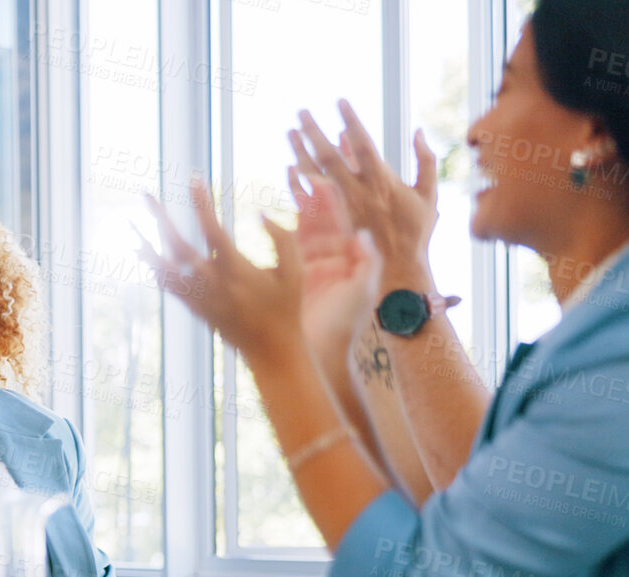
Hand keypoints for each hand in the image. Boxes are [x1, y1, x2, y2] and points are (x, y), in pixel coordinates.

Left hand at [139, 179, 304, 362]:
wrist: (271, 351)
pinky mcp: (194, 308)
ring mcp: (199, 297)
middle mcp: (212, 283)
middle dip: (160, 219)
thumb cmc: (287, 309)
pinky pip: (168, 285)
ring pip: (165, 267)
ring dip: (148, 244)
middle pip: (178, 246)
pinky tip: (144, 252)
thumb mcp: (295, 272)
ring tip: (132, 225)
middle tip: (147, 195)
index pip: (213, 228)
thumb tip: (261, 214)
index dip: (202, 202)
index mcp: (237, 270)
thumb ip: (283, 239)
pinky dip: (155, 267)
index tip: (194, 178)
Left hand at [290, 100, 437, 285]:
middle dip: (315, 132)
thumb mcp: (430, 196)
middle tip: (302, 111)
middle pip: (329, 157)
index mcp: (382, 182)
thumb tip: (419, 131)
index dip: (351, 121)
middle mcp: (357, 194)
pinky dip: (297, 184)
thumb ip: (426, 161)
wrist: (397, 272)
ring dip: (300, 152)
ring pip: (314, 177)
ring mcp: (339, 211)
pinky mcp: (328, 226)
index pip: (362, 144)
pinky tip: (289, 167)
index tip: (340, 101)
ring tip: (290, 132)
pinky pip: (307, 202)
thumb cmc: (416, 233)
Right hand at [294, 173, 383, 370]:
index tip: (324, 179)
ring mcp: (306, 269)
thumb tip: (359, 232)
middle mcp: (327, 260)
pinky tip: (265, 216)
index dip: (332, 201)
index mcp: (348, 261)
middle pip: (319, 220)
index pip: (340, 223)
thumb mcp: (364, 289)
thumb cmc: (346, 323)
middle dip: (312, 196)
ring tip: (289, 181)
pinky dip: (276, 230)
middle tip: (302, 170)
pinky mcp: (288, 279)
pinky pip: (283, 249)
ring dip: (296, 206)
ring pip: (301, 230)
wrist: (322, 351)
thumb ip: (366, 259)